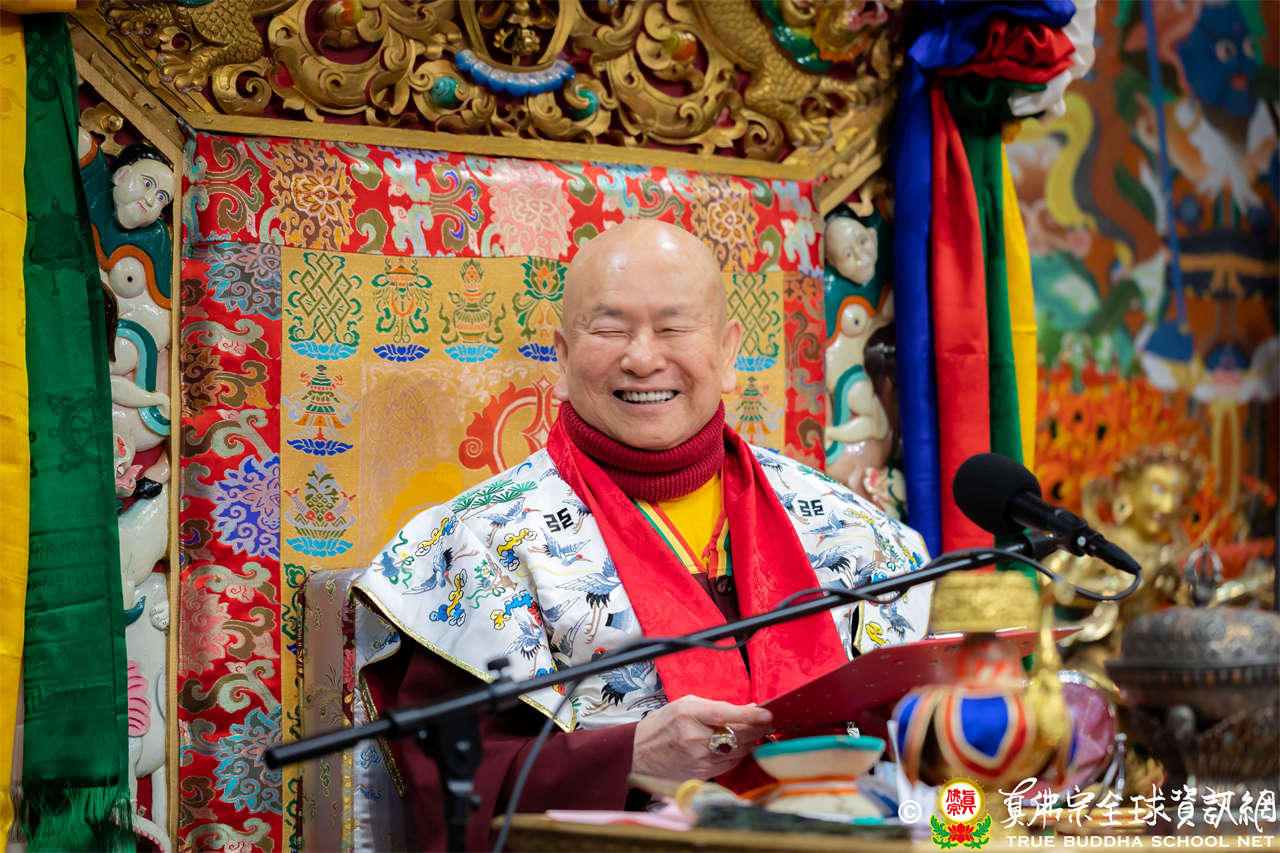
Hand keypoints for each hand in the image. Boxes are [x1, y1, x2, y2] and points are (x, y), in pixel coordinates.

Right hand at [631, 695, 772, 781]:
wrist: (638, 755)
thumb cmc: (661, 725)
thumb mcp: (684, 705)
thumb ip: (716, 706)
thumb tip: (748, 708)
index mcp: (688, 714)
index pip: (725, 714)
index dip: (750, 715)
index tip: (768, 714)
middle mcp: (694, 738)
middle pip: (738, 734)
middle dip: (758, 728)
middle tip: (769, 722)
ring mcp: (699, 759)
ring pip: (738, 751)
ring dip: (749, 741)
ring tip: (753, 732)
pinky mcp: (703, 774)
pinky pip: (730, 763)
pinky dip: (737, 754)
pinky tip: (736, 746)